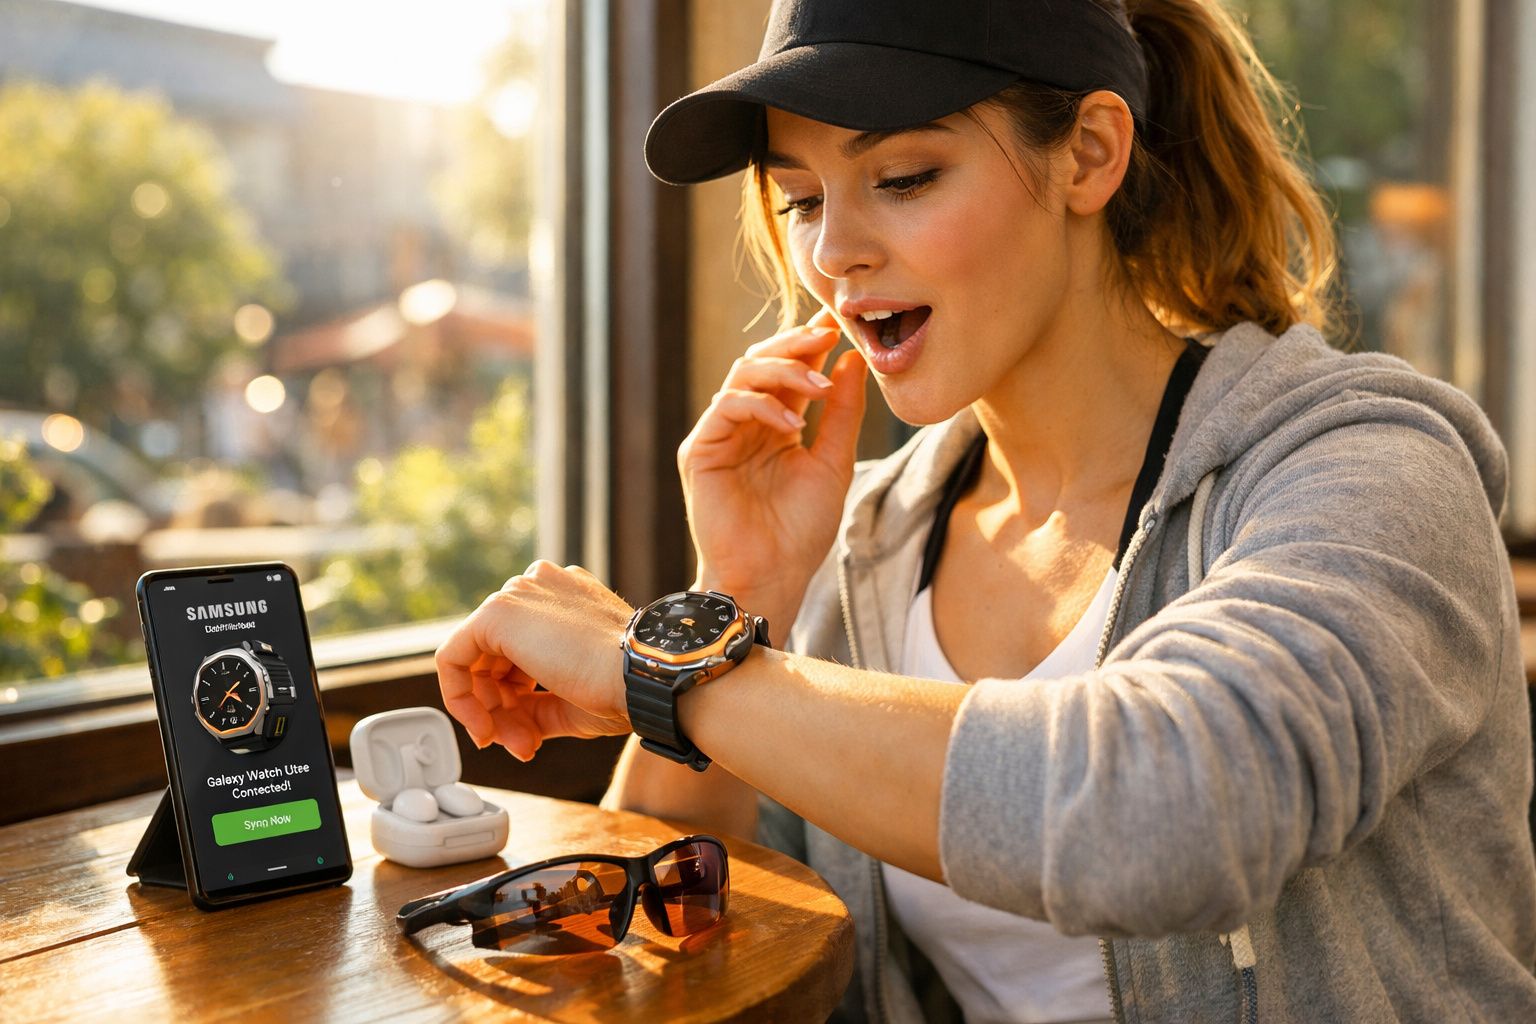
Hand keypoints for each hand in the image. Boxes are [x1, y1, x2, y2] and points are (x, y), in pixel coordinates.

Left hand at [435, 561, 635, 759]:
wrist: (643, 675)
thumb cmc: (623, 687)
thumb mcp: (570, 699)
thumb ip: (533, 706)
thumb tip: (506, 728)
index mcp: (564, 598)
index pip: (519, 651)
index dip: (514, 698)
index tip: (524, 734)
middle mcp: (539, 588)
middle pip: (495, 657)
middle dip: (502, 709)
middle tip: (521, 745)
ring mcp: (518, 595)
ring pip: (475, 661)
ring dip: (491, 712)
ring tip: (521, 743)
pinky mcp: (496, 613)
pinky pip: (454, 657)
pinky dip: (461, 697)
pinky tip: (484, 726)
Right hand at [680, 307, 866, 611]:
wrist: (773, 576)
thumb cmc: (800, 531)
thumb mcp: (833, 463)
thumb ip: (842, 413)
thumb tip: (851, 359)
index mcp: (774, 424)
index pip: (788, 370)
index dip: (809, 343)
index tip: (838, 325)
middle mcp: (744, 423)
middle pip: (762, 361)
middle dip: (795, 343)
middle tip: (827, 333)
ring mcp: (720, 434)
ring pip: (742, 374)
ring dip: (783, 370)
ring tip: (819, 385)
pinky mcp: (701, 450)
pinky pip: (726, 405)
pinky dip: (761, 405)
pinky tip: (792, 423)